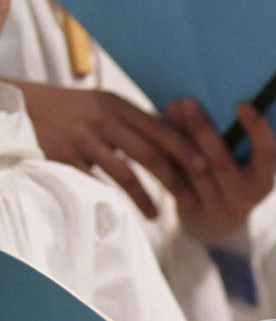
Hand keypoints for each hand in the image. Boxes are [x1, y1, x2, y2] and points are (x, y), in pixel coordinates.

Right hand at [13, 80, 201, 217]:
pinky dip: (112, 198)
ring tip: (157, 216)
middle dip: (174, 180)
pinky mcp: (64, 156)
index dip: (184, 149)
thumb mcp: (106, 105)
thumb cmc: (76, 109)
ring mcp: (83, 139)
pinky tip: (124, 210)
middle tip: (192, 201)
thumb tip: (183, 136)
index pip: (159, 129)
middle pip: (148, 154)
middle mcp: (102, 119)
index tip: (206, 167)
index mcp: (118, 105)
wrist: (24, 106)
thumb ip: (138, 121)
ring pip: (124, 174)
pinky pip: (95, 182)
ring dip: (145, 199)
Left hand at [166, 100, 275, 245]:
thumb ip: (232, 139)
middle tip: (188, 102)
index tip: (243, 105)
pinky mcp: (191, 212)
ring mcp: (217, 208)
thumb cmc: (230, 183)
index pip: (266, 155)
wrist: (214, 227)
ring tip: (170, 110)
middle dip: (202, 130)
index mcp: (263, 182)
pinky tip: (154, 132)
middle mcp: (244, 198)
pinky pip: (175, 179)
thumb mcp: (242, 167)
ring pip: (193, 170)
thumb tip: (213, 96)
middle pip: (220, 162)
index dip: (257, 131)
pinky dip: (164, 154)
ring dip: (178, 138)